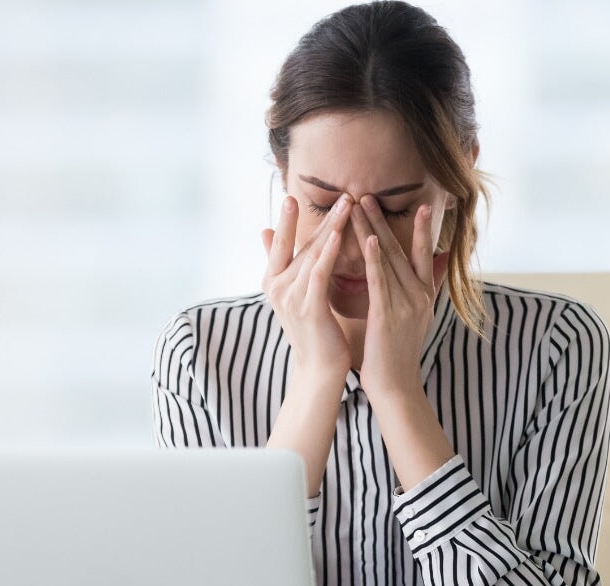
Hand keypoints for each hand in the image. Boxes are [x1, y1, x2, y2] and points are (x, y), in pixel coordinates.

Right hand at [261, 194, 352, 383]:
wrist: (319, 369)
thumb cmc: (313, 330)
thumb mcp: (293, 293)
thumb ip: (281, 263)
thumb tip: (263, 231)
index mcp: (273, 282)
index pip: (279, 243)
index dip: (286, 220)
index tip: (291, 195)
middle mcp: (277, 288)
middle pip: (298, 244)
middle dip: (320, 217)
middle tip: (338, 192)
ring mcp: (291, 298)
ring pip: (311, 254)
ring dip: (331, 227)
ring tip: (347, 205)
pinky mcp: (309, 308)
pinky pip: (319, 274)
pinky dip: (328, 253)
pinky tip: (338, 236)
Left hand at [350, 195, 448, 400]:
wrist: (396, 387)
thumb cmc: (398, 353)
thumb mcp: (418, 317)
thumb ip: (428, 289)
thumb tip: (443, 263)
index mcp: (425, 295)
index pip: (424, 254)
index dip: (423, 228)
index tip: (421, 204)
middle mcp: (419, 296)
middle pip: (401, 250)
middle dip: (383, 220)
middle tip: (368, 194)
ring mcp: (406, 305)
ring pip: (388, 259)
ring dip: (372, 230)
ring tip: (358, 205)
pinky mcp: (389, 315)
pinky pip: (381, 281)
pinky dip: (375, 259)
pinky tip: (369, 239)